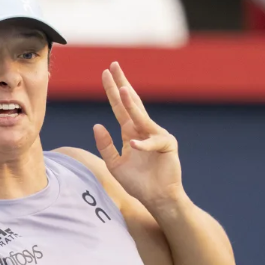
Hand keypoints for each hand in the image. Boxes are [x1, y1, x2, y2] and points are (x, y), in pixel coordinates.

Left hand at [94, 62, 184, 211]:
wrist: (156, 198)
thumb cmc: (137, 182)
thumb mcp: (114, 164)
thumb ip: (105, 145)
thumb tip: (97, 125)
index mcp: (131, 132)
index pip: (120, 107)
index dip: (113, 91)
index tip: (105, 73)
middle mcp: (144, 130)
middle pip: (131, 104)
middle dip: (122, 85)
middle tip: (113, 66)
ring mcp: (157, 136)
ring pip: (142, 118)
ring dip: (132, 105)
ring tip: (123, 90)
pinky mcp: (167, 146)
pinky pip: (152, 144)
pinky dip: (143, 145)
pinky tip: (133, 144)